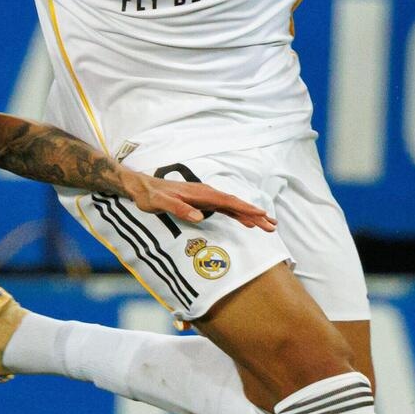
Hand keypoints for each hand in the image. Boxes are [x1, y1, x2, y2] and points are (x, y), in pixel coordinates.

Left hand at [120, 170, 275, 231]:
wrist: (142, 187)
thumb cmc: (150, 196)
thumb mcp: (160, 203)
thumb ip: (179, 209)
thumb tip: (199, 216)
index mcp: (200, 193)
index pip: (228, 201)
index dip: (245, 209)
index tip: (262, 215)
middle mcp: (207, 193)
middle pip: (236, 204)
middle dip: (255, 214)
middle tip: (273, 226)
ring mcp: (206, 198)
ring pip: (233, 207)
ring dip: (251, 216)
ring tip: (268, 226)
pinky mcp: (203, 203)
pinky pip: (226, 209)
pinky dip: (239, 215)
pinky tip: (247, 223)